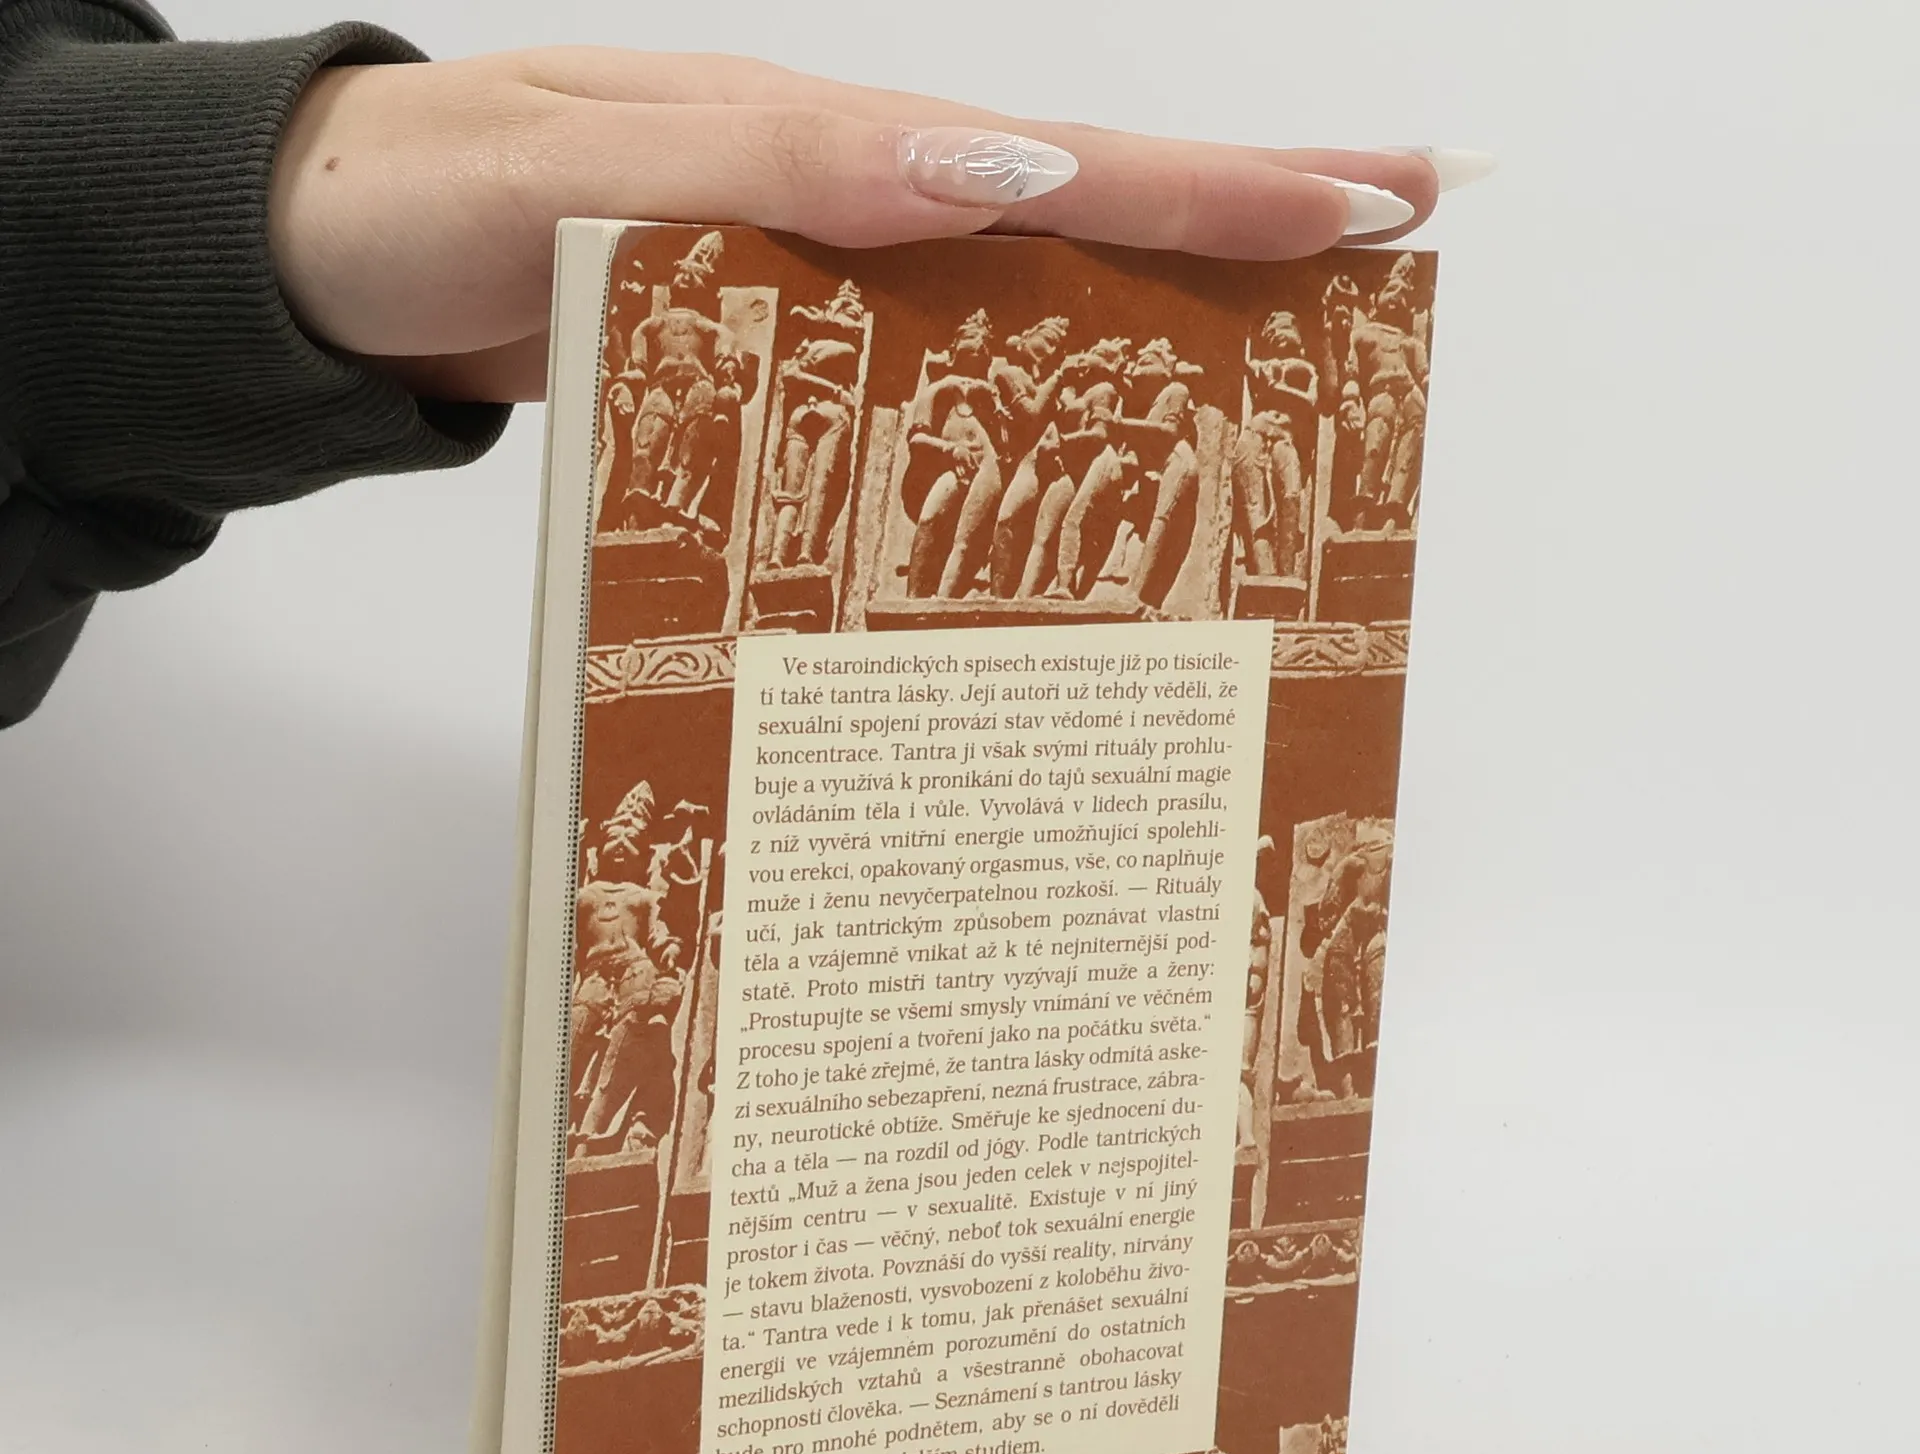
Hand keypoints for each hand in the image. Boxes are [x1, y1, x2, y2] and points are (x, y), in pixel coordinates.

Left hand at [269, 49, 1448, 402]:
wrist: (323, 269)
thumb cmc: (430, 198)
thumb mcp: (595, 158)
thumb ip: (781, 164)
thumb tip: (996, 171)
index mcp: (828, 148)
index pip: (1065, 161)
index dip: (1223, 186)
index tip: (1375, 197)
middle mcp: (846, 215)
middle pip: (1081, 217)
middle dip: (1247, 223)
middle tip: (1402, 232)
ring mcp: (818, 292)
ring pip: (1019, 302)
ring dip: (1157, 316)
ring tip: (1290, 348)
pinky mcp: (775, 363)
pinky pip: (920, 385)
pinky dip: (1015, 405)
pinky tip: (1071, 442)